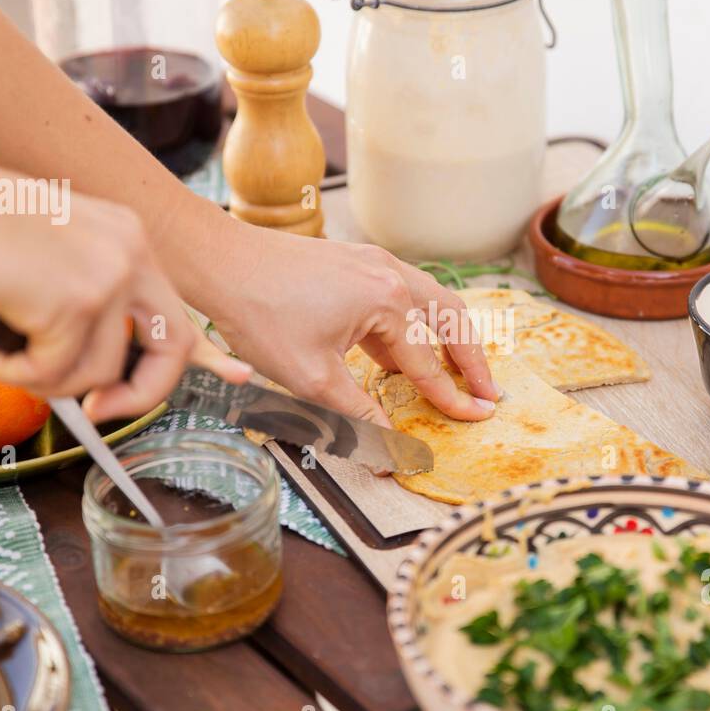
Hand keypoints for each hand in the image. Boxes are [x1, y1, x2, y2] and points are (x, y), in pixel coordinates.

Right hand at [0, 183, 249, 419]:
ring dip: (49, 381)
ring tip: (6, 351)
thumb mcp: (50, 265)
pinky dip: (19, 375)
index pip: (180, 306)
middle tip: (98, 411)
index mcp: (128, 240)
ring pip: (101, 372)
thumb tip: (95, 379)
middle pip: (172, 349)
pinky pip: (57, 374)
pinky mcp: (79, 302)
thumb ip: (85, 309)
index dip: (210, 351)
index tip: (239, 375)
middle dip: (140, 394)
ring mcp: (110, 276)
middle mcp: (131, 253)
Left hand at [213, 229, 499, 426]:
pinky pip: (403, 293)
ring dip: (450, 336)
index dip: (453, 397)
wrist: (221, 263)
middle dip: (472, 358)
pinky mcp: (356, 261)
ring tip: (462, 369)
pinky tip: (407, 350)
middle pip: (451, 318)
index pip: (429, 362)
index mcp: (389, 302)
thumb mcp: (312, 378)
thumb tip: (389, 449)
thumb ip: (358, 415)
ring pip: (431, 300)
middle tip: (488, 391)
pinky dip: (417, 322)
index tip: (479, 416)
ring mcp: (375, 262)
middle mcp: (392, 275)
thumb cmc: (261, 315)